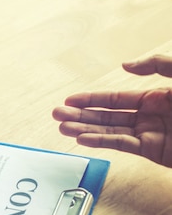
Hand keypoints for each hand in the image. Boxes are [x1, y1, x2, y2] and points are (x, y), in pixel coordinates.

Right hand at [52, 55, 171, 166]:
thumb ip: (156, 64)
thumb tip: (125, 65)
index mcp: (154, 97)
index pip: (114, 99)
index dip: (90, 100)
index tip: (69, 100)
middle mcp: (148, 116)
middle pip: (106, 116)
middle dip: (80, 116)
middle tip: (57, 114)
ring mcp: (149, 134)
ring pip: (109, 131)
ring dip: (84, 130)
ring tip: (62, 128)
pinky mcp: (152, 151)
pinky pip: (122, 144)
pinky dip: (101, 142)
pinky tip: (82, 139)